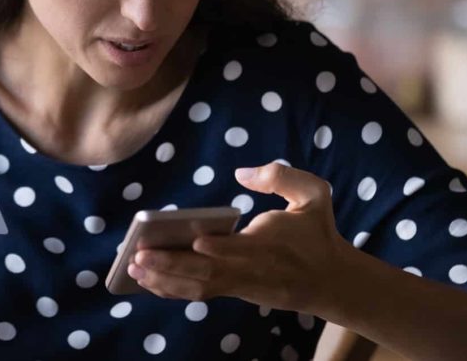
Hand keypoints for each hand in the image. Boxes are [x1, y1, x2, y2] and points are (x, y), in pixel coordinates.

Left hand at [127, 162, 351, 315]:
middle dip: (173, 265)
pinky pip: (201, 293)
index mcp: (271, 244)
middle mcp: (252, 269)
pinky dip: (173, 289)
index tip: (196, 239)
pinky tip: (149, 281)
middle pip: (209, 272)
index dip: (220, 248)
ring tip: (134, 270)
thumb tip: (242, 172)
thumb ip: (281, 177)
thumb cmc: (318, 232)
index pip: (243, 249)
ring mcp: (243, 286)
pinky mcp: (236, 293)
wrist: (332, 281)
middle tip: (138, 256)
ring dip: (165, 281)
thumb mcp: (315, 194)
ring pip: (200, 288)